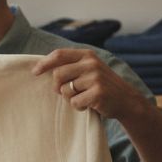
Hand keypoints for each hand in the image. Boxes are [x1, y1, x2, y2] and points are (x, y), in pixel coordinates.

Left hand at [32, 48, 150, 122]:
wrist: (127, 100)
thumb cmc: (101, 85)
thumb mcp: (89, 69)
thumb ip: (71, 65)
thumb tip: (42, 67)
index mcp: (87, 55)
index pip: (59, 55)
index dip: (44, 63)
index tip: (34, 72)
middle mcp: (91, 63)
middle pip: (58, 74)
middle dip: (58, 87)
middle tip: (68, 92)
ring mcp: (95, 78)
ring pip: (65, 90)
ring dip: (70, 98)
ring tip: (84, 97)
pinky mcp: (98, 93)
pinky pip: (75, 102)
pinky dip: (78, 107)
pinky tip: (89, 105)